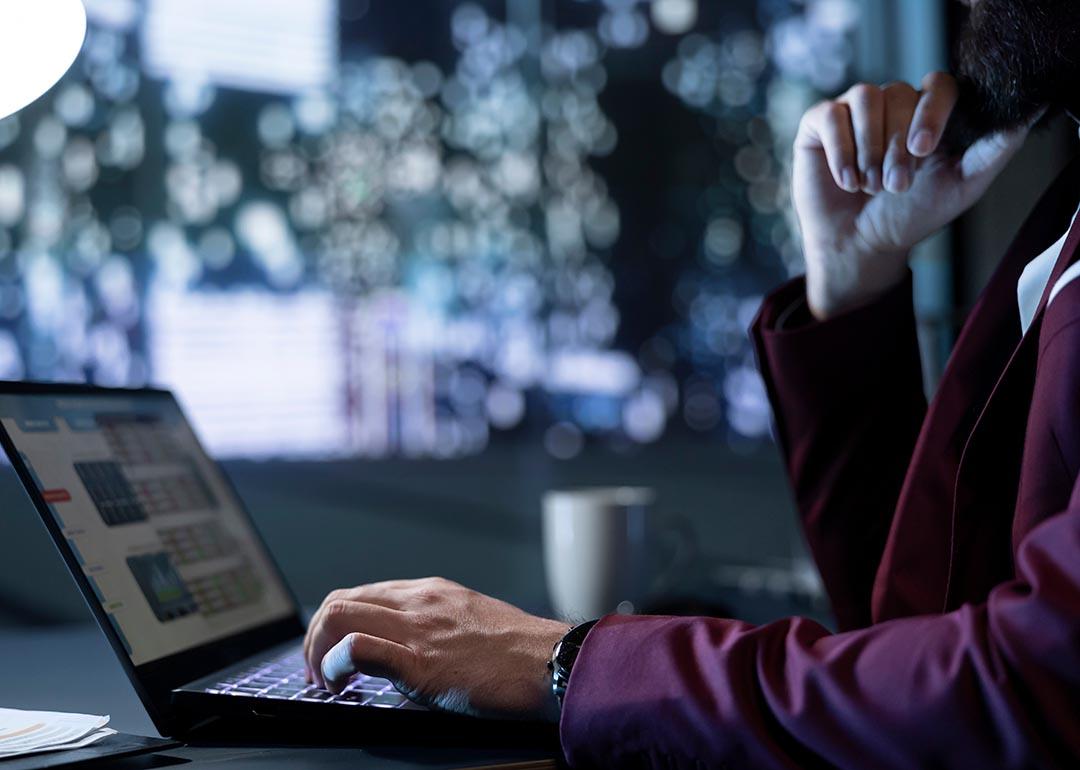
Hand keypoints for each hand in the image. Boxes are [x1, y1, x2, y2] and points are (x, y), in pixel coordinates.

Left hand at [303, 577, 567, 720]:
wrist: (551, 662)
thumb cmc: (520, 652)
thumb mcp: (470, 624)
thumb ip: (435, 631)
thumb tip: (409, 657)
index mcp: (430, 593)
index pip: (361, 593)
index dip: (335, 625)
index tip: (332, 654)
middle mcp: (418, 602)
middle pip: (339, 599)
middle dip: (315, 636)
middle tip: (318, 671)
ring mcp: (417, 629)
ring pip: (338, 614)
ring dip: (317, 651)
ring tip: (326, 681)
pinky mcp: (419, 662)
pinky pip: (358, 647)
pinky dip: (335, 664)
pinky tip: (342, 685)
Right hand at [793, 72, 1033, 319]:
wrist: (859, 245)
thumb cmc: (909, 216)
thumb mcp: (961, 187)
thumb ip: (992, 152)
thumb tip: (1022, 117)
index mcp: (928, 113)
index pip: (937, 84)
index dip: (931, 111)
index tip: (923, 150)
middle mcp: (892, 105)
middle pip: (898, 94)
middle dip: (896, 147)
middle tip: (894, 186)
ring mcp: (854, 111)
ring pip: (865, 98)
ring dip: (869, 148)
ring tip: (868, 186)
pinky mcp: (820, 123)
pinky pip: (830, 116)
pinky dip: (840, 152)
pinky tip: (847, 182)